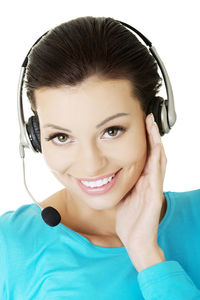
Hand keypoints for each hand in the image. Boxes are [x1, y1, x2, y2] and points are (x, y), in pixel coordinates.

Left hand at [115, 113, 166, 251]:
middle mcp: (150, 181)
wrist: (136, 241)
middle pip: (153, 153)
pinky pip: (157, 172)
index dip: (144, 140)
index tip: (139, 124)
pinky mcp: (155, 194)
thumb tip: (108, 172)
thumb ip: (120, 183)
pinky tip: (156, 146)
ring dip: (156, 141)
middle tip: (148, 117)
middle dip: (152, 134)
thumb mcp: (122, 196)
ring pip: (158, 158)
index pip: (145, 155)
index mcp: (141, 181)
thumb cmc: (129, 220)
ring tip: (152, 125)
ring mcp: (154, 187)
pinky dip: (157, 158)